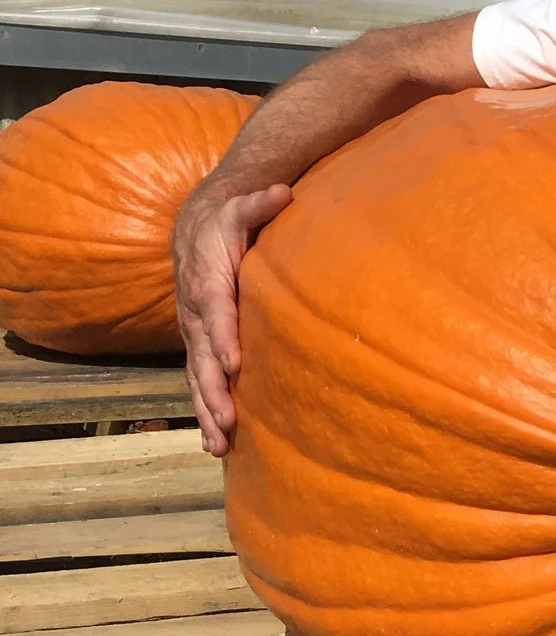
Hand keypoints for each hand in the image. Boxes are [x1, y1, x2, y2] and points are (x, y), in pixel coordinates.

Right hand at [173, 180, 292, 455]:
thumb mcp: (241, 206)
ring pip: (196, 377)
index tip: (233, 363)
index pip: (214, 312)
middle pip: (201, 357)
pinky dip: (204, 411)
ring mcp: (195, 334)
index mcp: (207, 283)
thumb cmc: (224, 223)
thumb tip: (282, 192)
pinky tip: (216, 443)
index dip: (222, 337)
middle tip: (227, 420)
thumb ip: (260, 203)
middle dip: (212, 390)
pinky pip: (198, 382)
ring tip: (219, 444)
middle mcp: (195, 314)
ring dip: (206, 411)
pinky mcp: (200, 346)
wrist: (193, 232)